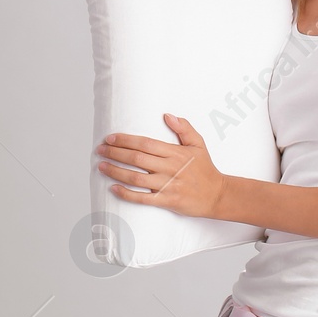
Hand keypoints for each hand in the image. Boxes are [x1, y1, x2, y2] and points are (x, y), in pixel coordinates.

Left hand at [96, 114, 225, 217]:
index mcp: (174, 153)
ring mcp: (167, 185)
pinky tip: (114, 188)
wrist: (217, 195)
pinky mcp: (166, 201)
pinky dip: (126, 194)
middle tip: (100, 150)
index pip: (144, 143)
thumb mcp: (198, 144)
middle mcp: (169, 168)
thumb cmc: (205, 169)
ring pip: (135, 178)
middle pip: (136, 158)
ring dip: (115, 171)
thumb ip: (184, 128)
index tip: (110, 138)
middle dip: (115, 153)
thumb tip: (168, 115)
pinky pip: (142, 198)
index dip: (125, 140)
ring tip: (101, 166)